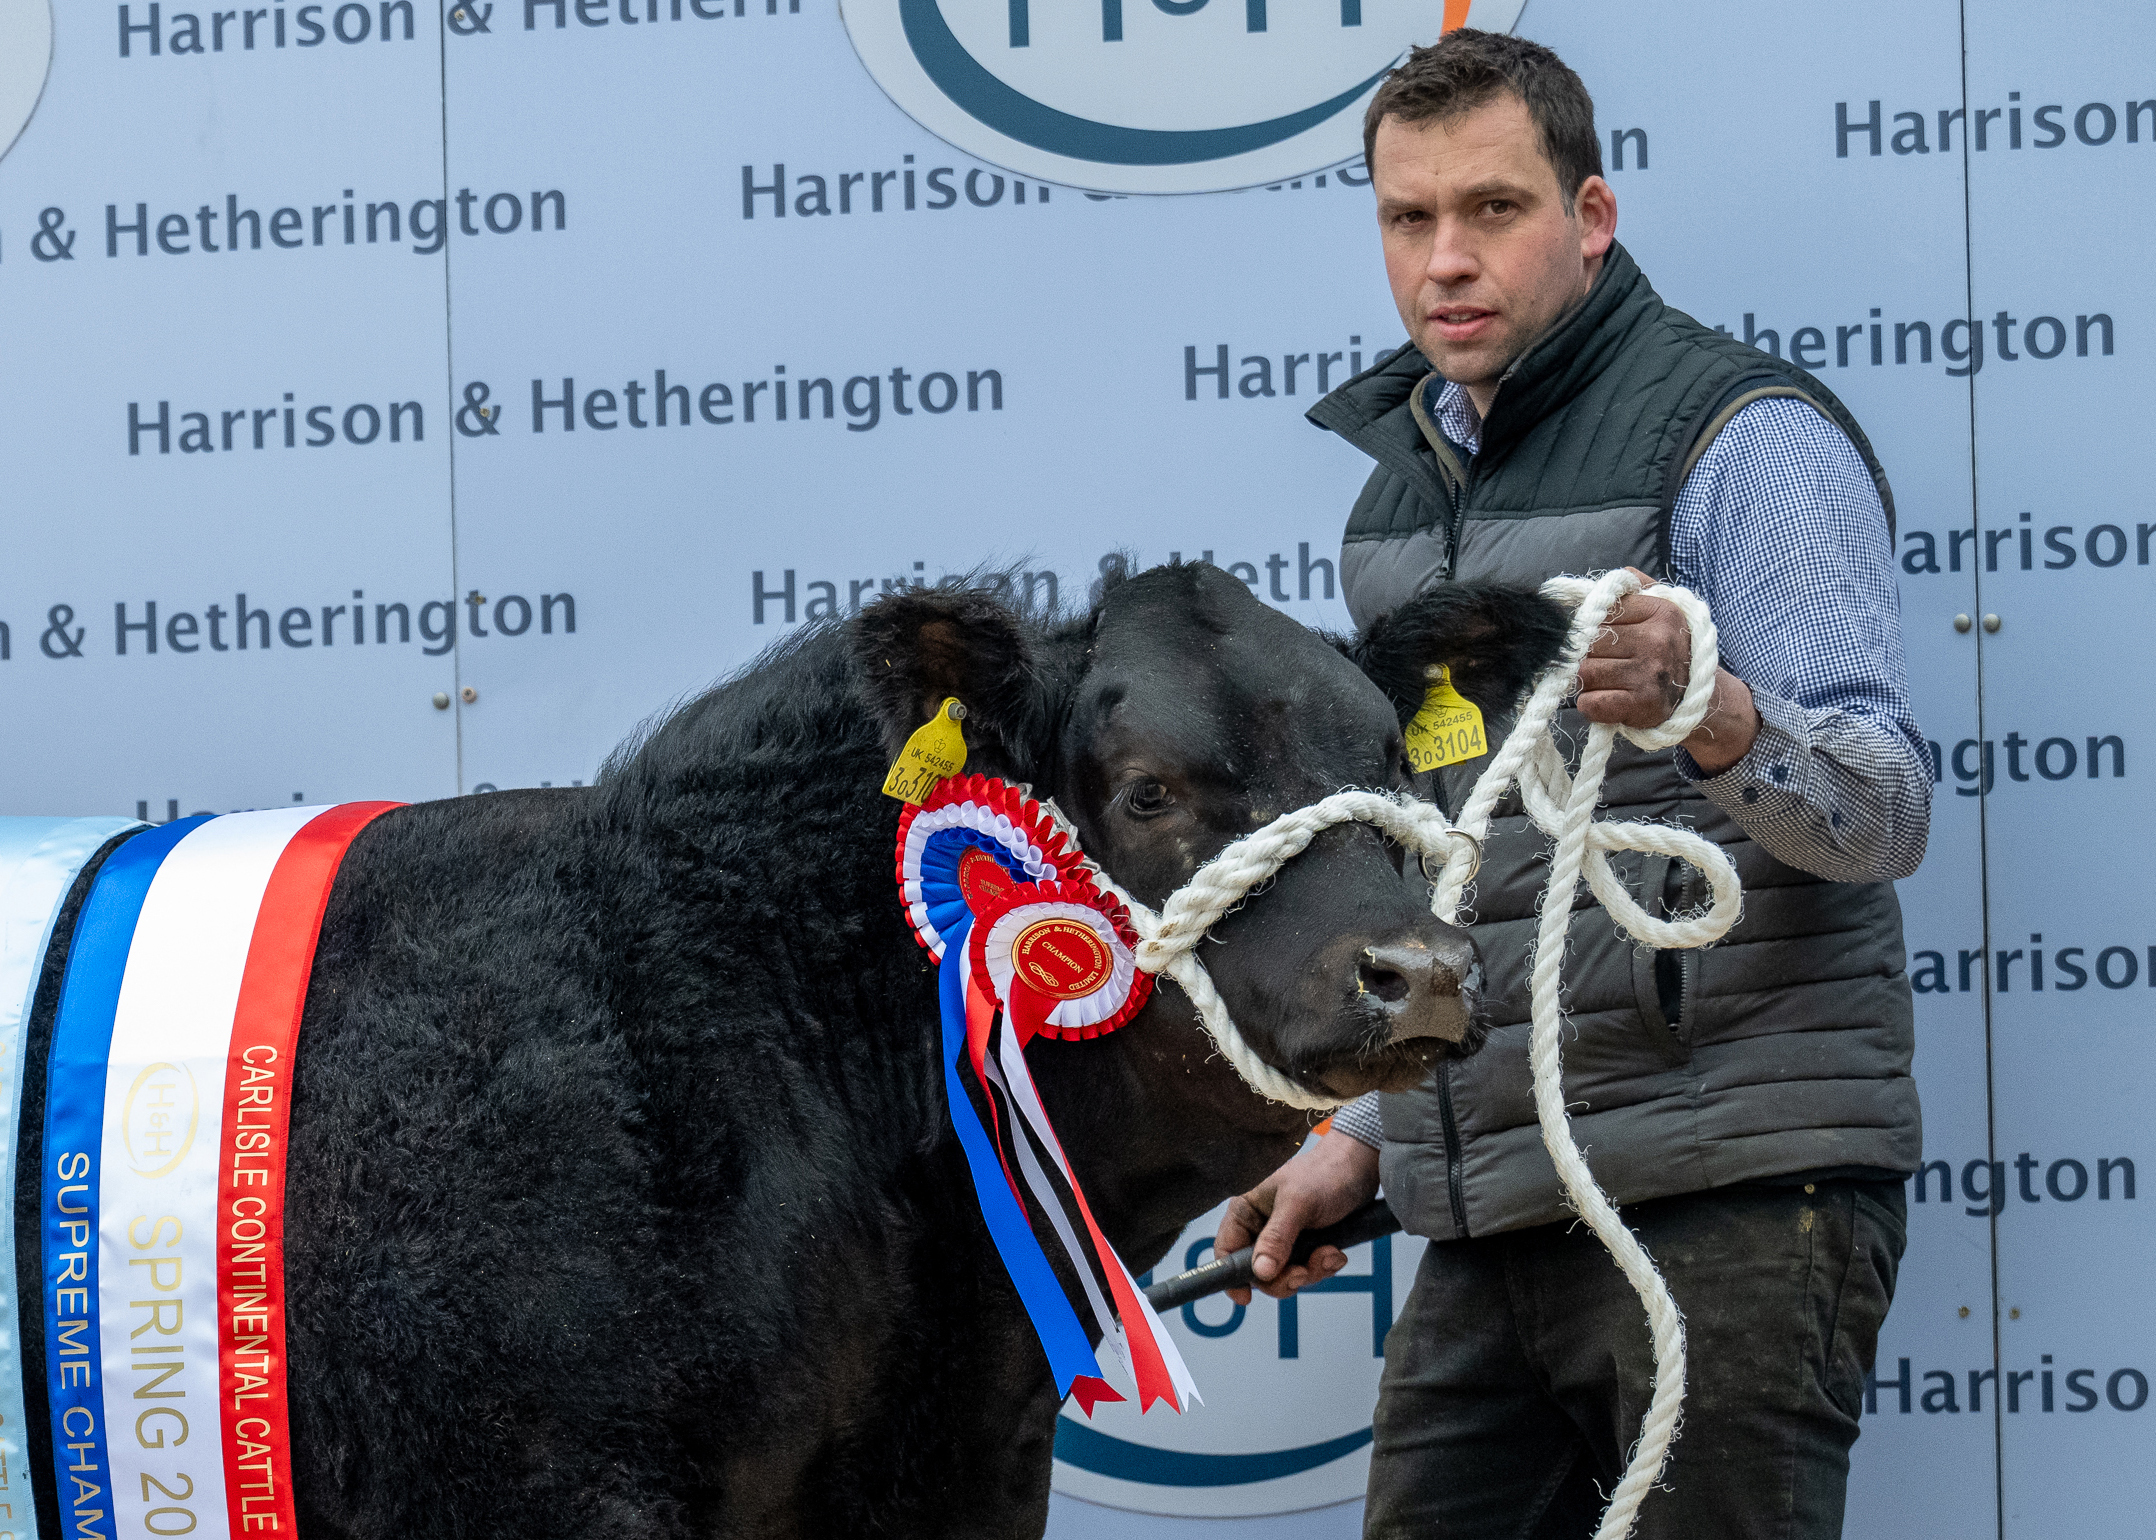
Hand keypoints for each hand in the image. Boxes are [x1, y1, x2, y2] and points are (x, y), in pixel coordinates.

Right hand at [1214, 1131, 1380, 1303]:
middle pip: (1258, 1273)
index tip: (1246, 1297)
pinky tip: (1336, 1252)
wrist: (1360, 1169)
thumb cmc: (1325, 1174)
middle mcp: (1262, 1227)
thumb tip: (1260, 1272)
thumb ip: (1277, 1238)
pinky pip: (1307, 1271)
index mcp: (1247, 1211)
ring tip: (1329, 1253)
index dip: (1232, 1276)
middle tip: (1304, 1272)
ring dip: (1310, 1272)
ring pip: (1285, 1276)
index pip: (1227, 1250)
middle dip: (1284, 1277)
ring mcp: (1285, 1239)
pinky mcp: (1306, 1245)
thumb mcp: (1298, 1204)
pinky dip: (1323, 1267)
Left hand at [1575, 569, 1759, 774]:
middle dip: (1588, 656)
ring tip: (1609, 682)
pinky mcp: (1641, 704)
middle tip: (1606, 665)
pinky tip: (1609, 701)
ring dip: (1588, 682)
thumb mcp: (1662, 610)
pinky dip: (1591, 705)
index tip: (1607, 640)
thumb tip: (1616, 575)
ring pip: (1585, 672)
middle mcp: (1657, 640)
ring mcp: (1649, 673)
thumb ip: (1637, 588)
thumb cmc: (1669, 650)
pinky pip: (1590, 702)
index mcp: (1661, 611)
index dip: (1594, 629)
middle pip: (1588, 643)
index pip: (1599, 613)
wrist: (1696, 697)